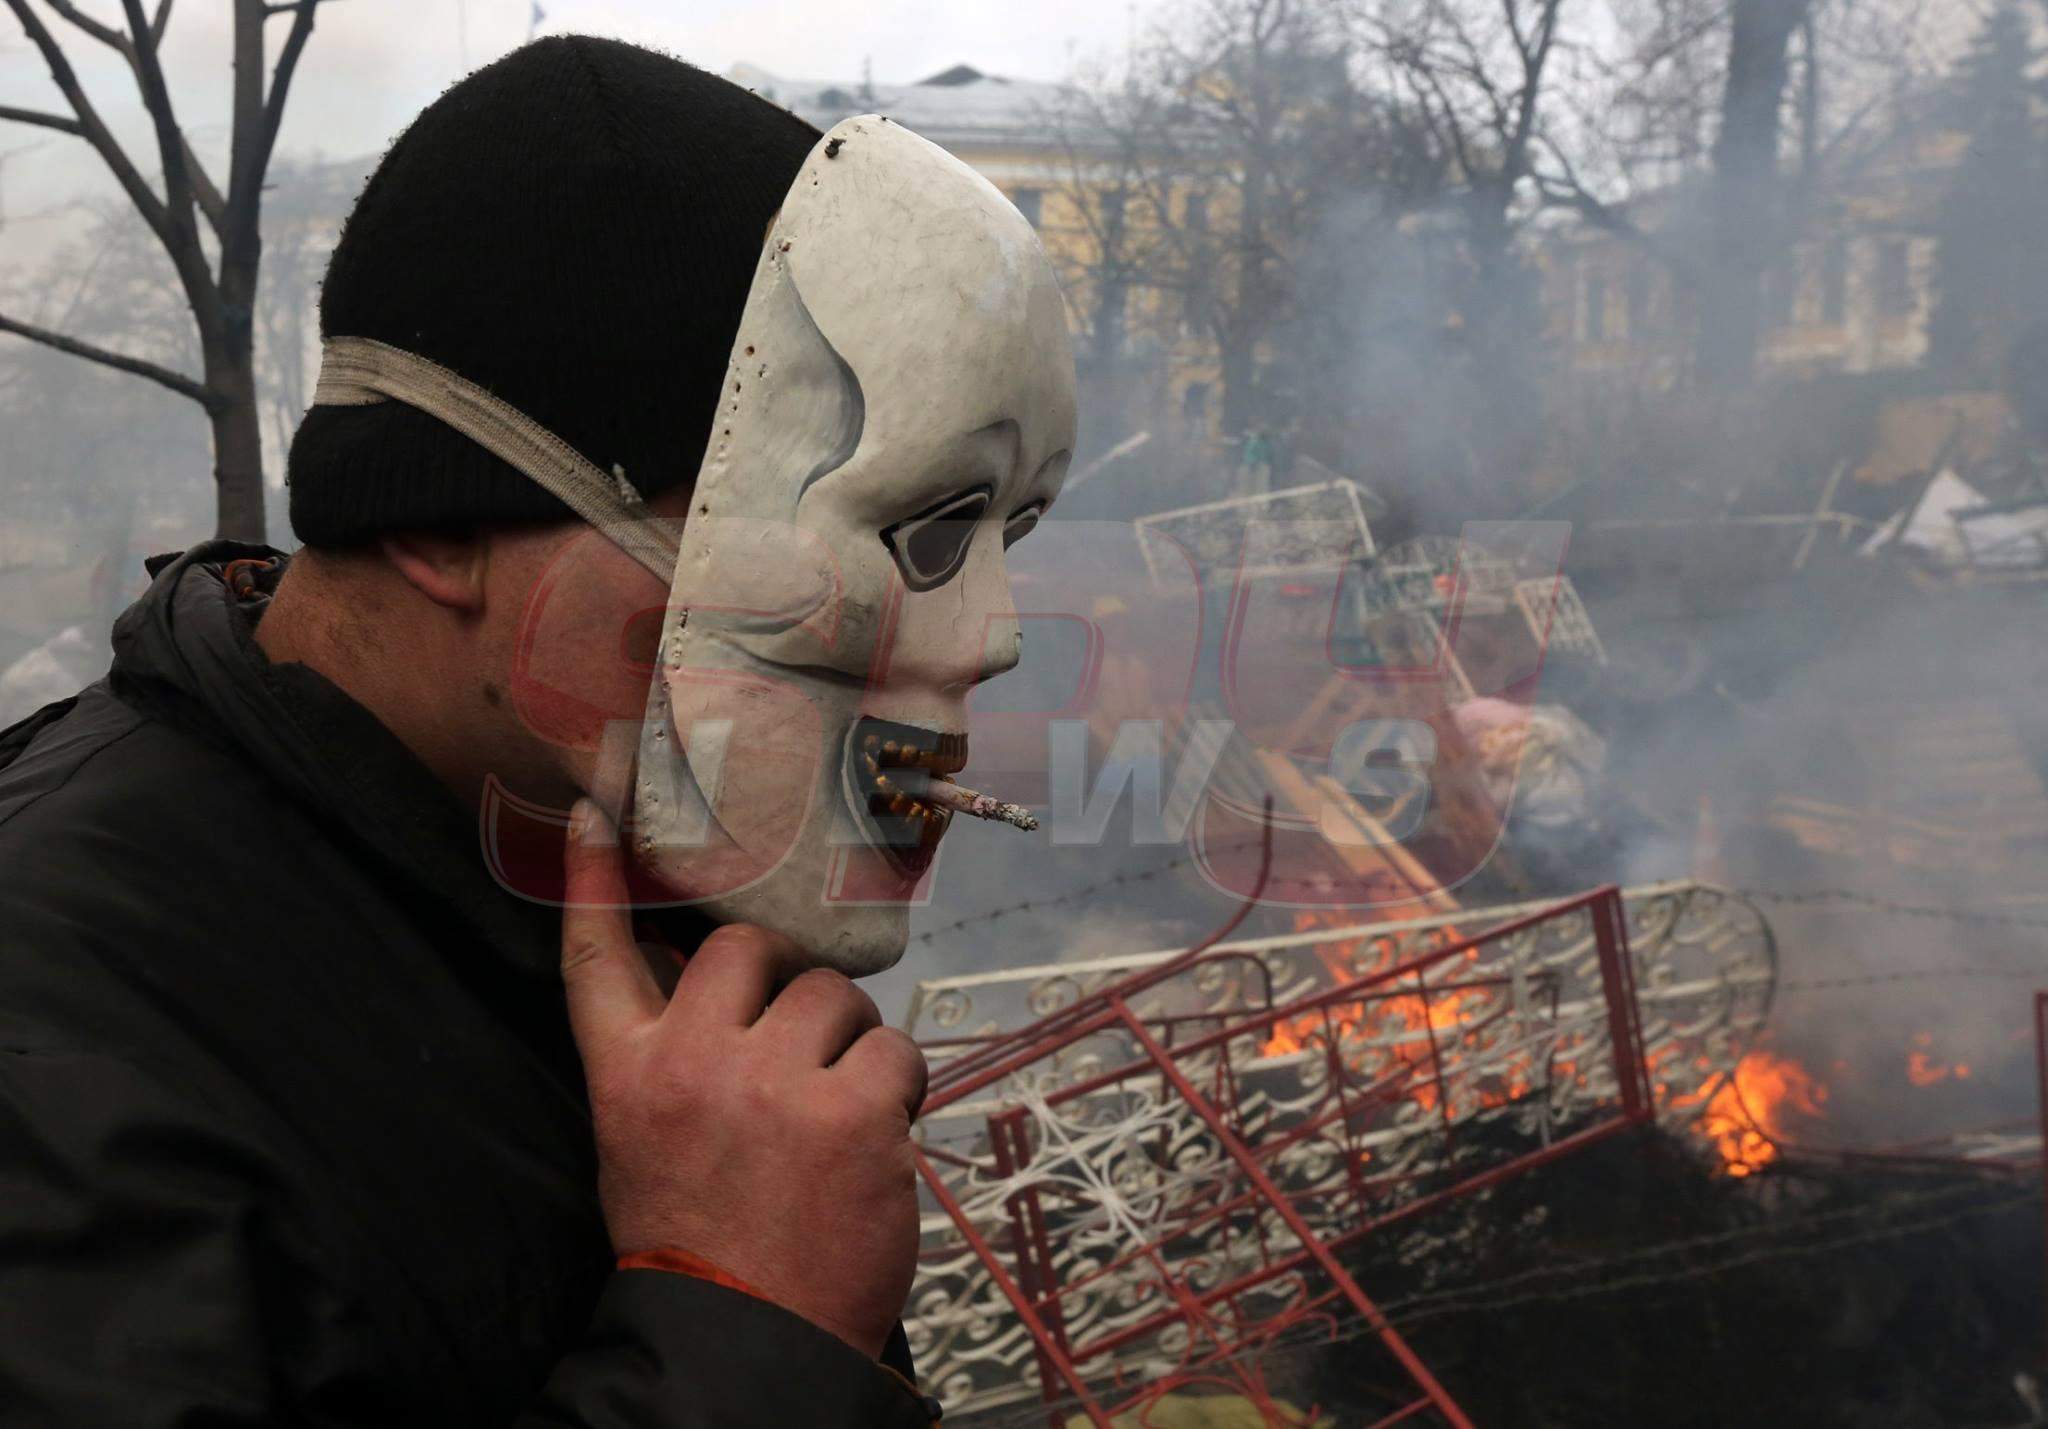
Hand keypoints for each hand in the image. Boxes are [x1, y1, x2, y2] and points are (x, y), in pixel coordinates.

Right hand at [559, 800, 926, 1358]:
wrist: (747, 1340)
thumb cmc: (703, 1240)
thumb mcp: (647, 1142)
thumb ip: (672, 1059)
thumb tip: (722, 984)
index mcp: (629, 1075)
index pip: (598, 955)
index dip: (594, 877)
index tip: (593, 811)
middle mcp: (693, 1063)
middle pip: (744, 949)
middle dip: (782, 985)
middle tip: (796, 1047)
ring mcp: (773, 1083)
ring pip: (832, 993)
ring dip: (847, 1039)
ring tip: (836, 1108)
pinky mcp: (853, 1109)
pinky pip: (893, 1046)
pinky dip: (898, 1084)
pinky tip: (879, 1132)